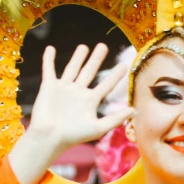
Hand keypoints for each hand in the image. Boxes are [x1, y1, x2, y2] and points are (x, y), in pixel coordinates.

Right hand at [10, 43, 134, 183]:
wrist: (49, 137)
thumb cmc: (73, 136)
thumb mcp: (98, 127)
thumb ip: (116, 118)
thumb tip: (135, 111)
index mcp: (90, 102)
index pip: (106, 85)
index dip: (115, 76)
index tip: (123, 65)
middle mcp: (78, 93)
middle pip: (89, 72)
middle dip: (96, 59)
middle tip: (103, 46)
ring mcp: (64, 89)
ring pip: (72, 68)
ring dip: (78, 57)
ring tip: (84, 46)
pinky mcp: (49, 86)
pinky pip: (49, 70)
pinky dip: (48, 59)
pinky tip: (50, 48)